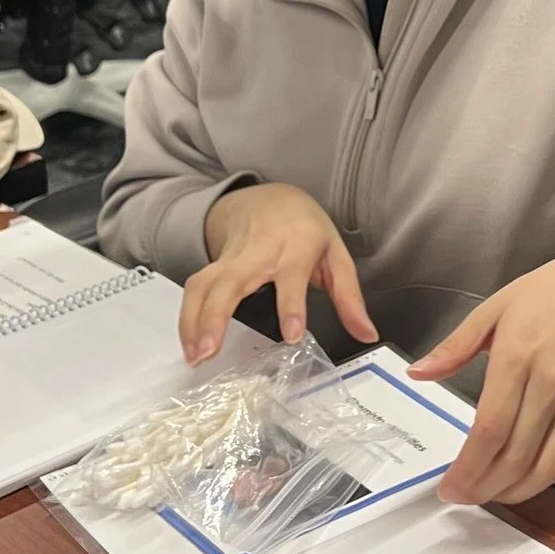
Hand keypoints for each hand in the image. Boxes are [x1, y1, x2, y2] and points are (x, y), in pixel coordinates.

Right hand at [182, 183, 376, 363]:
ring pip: (204, 285)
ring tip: (196, 356)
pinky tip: (189, 344)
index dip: (291, 305)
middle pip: (231, 282)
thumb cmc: (306, 229)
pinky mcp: (213, 264)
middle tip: (209, 352)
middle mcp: (259, 252)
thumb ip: (349, 298)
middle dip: (216, 316)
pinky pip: (195, 289)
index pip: (292, 277)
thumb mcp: (336, 256)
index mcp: (296, 248)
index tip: (290, 334)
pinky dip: (187, 316)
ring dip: (194, 320)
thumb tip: (367, 334)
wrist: (269, 197)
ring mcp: (231, 258)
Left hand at [410, 250, 554, 506]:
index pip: (490, 429)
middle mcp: (550, 383)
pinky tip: (518, 479)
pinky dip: (540, 477)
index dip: (468, 468)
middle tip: (461, 496)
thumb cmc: (548, 295)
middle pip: (515, 456)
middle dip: (483, 487)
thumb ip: (454, 346)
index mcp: (517, 355)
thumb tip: (418, 373)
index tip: (449, 486)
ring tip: (486, 494)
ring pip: (543, 466)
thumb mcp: (492, 308)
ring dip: (512, 491)